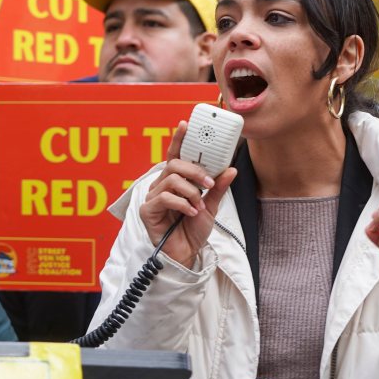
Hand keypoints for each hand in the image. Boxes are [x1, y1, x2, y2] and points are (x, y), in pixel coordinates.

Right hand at [139, 121, 235, 267]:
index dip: (178, 139)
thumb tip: (231, 169)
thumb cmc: (193, 229)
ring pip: (171, 180)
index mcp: (175, 181)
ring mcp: (152, 197)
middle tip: (208, 183)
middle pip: (174, 165)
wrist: (187, 254)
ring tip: (199, 205)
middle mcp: (161, 185)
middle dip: (194, 171)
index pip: (175, 155)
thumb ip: (218, 188)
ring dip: (191, 192)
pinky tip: (190, 212)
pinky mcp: (147, 210)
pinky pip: (165, 197)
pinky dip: (182, 204)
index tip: (185, 124)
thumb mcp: (211, 206)